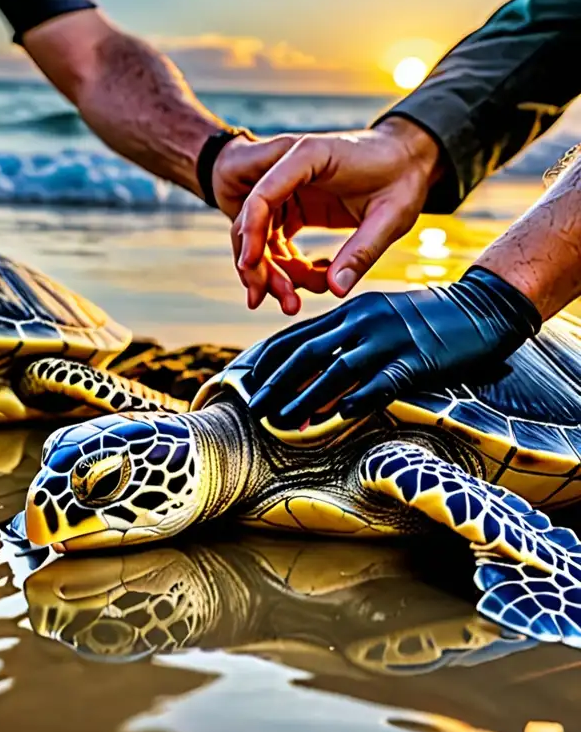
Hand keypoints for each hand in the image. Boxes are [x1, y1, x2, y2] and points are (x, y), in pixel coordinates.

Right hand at [234, 117, 442, 313]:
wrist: (409, 158)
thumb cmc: (403, 174)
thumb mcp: (392, 215)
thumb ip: (362, 251)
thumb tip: (336, 289)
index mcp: (308, 157)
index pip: (264, 195)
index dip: (252, 233)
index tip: (249, 265)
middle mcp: (290, 170)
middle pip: (253, 220)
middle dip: (256, 263)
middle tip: (264, 299)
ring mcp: (289, 189)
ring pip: (261, 236)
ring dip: (270, 270)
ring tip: (293, 300)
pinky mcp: (295, 206)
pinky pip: (277, 241)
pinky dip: (286, 266)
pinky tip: (310, 282)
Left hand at [244, 267, 540, 427]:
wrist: (481, 308)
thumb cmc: (422, 322)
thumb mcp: (374, 321)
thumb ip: (341, 341)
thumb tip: (305, 381)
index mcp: (348, 310)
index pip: (295, 335)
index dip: (269, 363)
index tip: (249, 385)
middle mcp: (362, 320)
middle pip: (307, 353)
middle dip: (276, 384)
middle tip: (255, 410)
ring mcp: (390, 338)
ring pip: (336, 370)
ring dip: (306, 399)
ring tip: (285, 422)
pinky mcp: (418, 359)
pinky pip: (382, 381)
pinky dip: (357, 398)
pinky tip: (339, 416)